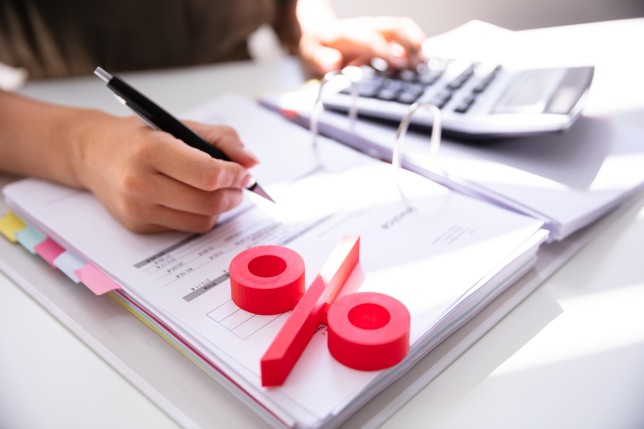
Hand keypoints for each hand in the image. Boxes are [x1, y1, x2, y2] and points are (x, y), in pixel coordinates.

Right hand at [72, 112, 256, 232]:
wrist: (92, 153)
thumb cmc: (141, 136)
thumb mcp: (180, 124)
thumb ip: (222, 139)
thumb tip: (252, 163)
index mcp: (151, 149)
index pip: (207, 174)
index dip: (234, 175)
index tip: (244, 172)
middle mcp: (140, 182)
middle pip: (208, 202)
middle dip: (233, 194)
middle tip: (239, 185)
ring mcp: (137, 208)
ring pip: (201, 220)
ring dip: (220, 208)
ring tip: (220, 191)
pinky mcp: (138, 226)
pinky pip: (186, 228)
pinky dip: (199, 215)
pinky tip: (194, 198)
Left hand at [298, 16, 425, 75]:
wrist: (316, 34)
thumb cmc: (314, 47)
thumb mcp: (310, 55)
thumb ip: (321, 59)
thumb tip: (333, 63)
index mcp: (346, 33)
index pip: (369, 38)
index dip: (385, 50)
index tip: (399, 63)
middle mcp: (364, 27)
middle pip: (392, 27)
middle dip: (408, 44)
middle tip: (418, 65)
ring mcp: (374, 30)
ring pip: (401, 28)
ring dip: (416, 44)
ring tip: (424, 64)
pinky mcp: (381, 36)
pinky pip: (402, 35)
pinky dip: (415, 46)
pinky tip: (420, 63)